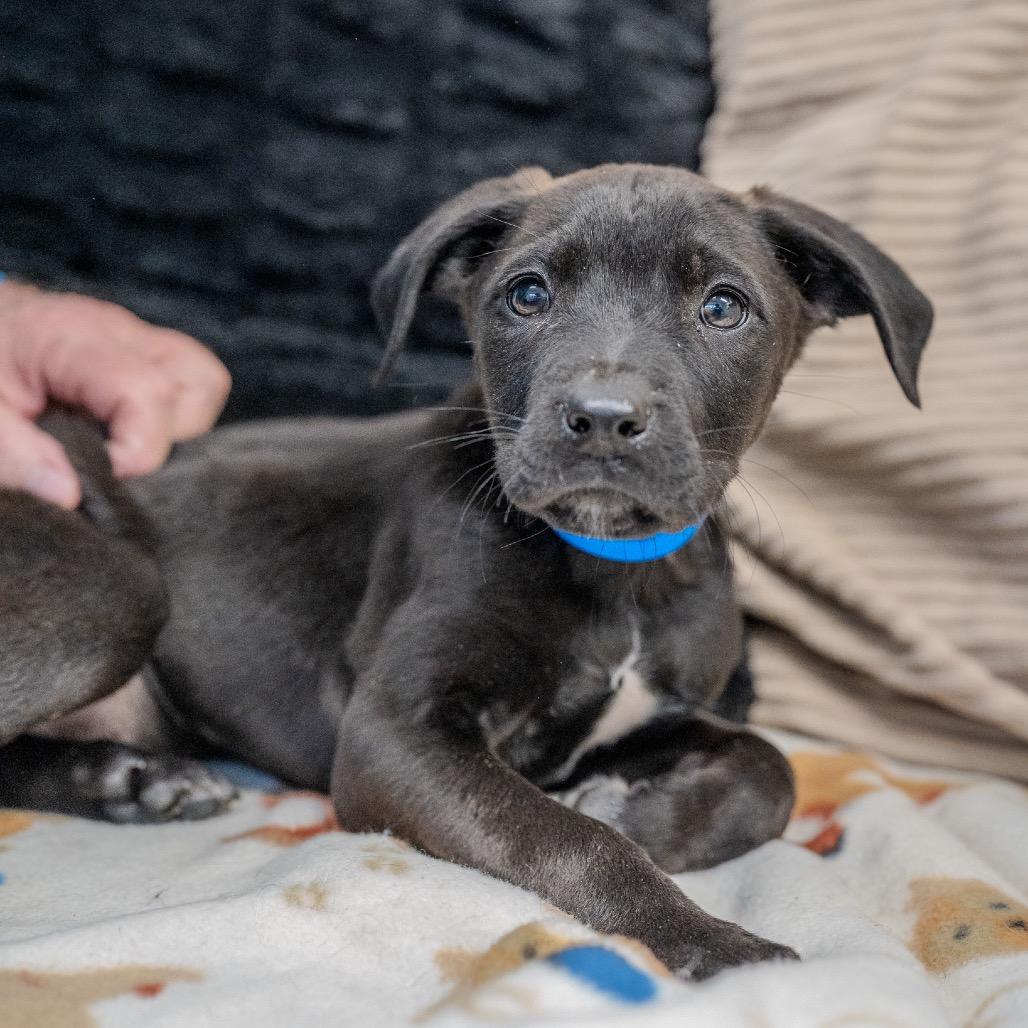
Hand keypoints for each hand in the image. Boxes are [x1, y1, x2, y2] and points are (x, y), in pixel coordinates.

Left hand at [0, 279, 230, 507]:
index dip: (140, 449)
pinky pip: (189, 382)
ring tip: (128, 448)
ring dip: (183, 427)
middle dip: (173, 438)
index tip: (105, 476)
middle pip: (199, 382)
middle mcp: (120, 331)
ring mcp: (137, 338)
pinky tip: (130, 434)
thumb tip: (69, 496)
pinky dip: (175, 417)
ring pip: (205, 381)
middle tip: (116, 462)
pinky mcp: (142, 351)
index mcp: (75, 339)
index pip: (150, 392)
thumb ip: (14, 454)